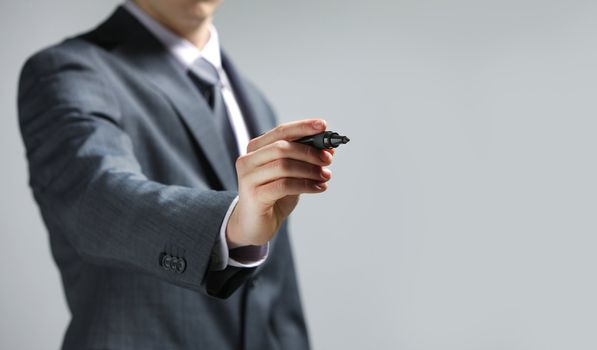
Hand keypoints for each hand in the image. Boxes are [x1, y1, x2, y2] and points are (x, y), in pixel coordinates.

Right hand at [226, 119, 334, 247]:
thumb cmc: (273, 197)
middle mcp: (248, 160)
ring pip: (284, 166)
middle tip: (328, 159)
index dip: (302, 127)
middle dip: (309, 151)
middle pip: (282, 147)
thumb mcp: (291, 175)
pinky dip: (306, 185)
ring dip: (310, 170)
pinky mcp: (253, 195)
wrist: (254, 226)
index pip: (281, 131)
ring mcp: (248, 177)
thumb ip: (305, 161)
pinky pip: (285, 185)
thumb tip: (329, 150)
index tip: (323, 126)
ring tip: (325, 176)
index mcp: (256, 149)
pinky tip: (319, 188)